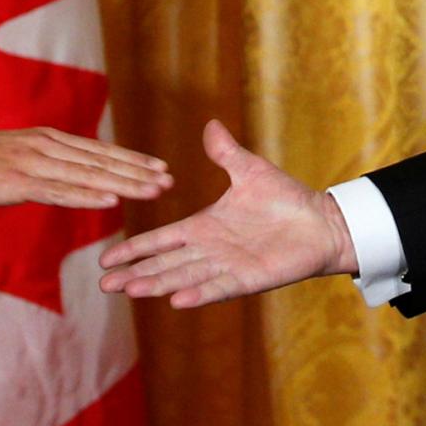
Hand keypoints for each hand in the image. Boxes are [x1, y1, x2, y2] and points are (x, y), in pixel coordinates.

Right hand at [0, 127, 172, 208]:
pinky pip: (60, 191)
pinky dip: (89, 195)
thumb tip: (57, 178)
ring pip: (89, 174)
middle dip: (138, 170)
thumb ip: (36, 166)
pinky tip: (111, 201)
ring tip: (155, 190)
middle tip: (171, 179)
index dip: (130, 160)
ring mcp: (32, 163)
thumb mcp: (8, 160)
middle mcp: (44, 146)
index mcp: (43, 141)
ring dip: (125, 183)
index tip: (158, 166)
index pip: (96, 151)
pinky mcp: (17, 182)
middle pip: (101, 160)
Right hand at [96, 119, 356, 307]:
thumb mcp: (249, 170)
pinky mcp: (249, 279)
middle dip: (135, 274)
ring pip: (184, 277)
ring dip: (157, 284)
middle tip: (103, 285)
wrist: (321, 221)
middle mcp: (211, 250)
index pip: (162, 239)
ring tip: (129, 291)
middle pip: (165, 264)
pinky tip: (177, 301)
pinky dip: (199, 293)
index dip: (135, 249)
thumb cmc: (286, 198)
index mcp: (205, 226)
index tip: (106, 260)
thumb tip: (210, 124)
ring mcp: (228, 266)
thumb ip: (226, 153)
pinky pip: (219, 287)